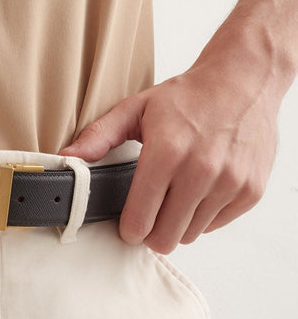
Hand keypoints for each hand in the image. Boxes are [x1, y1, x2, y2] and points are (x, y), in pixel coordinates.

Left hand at [58, 47, 280, 253]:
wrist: (244, 80)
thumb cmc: (188, 96)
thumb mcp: (137, 108)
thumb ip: (99, 136)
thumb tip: (67, 158)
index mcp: (167, 152)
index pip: (139, 220)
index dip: (128, 228)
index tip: (128, 223)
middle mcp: (201, 170)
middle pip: (165, 238)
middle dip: (151, 231)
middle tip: (150, 212)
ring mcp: (231, 182)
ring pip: (191, 235)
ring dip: (179, 223)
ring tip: (177, 194)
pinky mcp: (251, 191)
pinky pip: (216, 225)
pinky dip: (205, 215)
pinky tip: (200, 190)